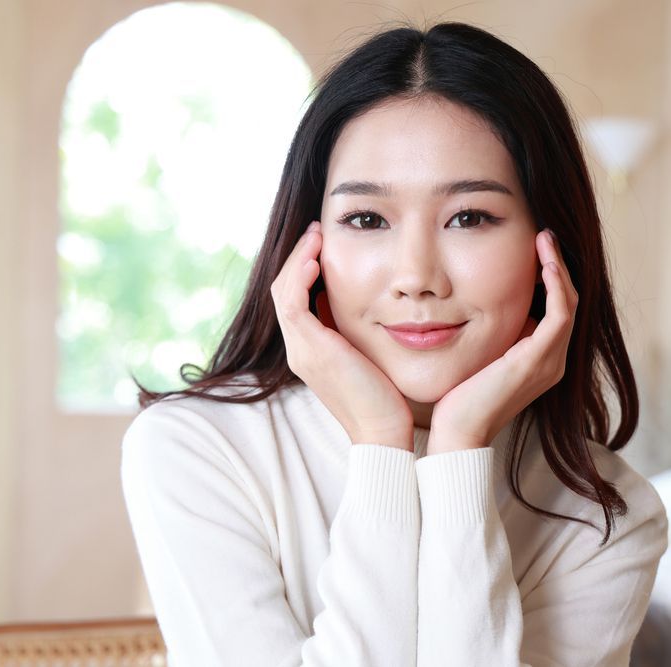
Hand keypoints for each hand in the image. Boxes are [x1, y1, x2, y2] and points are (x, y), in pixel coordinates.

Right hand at [271, 221, 414, 449]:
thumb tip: (374, 302)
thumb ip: (360, 330)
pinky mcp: (310, 350)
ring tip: (316, 235)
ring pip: (283, 292)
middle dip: (298, 257)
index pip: (294, 299)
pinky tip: (318, 258)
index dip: (303, 268)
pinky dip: (300, 277)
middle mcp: (299, 349)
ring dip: (298, 259)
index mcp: (310, 350)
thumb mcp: (369, 354)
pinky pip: (293, 303)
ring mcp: (300, 350)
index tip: (323, 244)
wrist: (384, 431)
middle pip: (283, 291)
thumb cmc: (387, 397)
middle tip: (317, 231)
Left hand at [427, 229, 577, 453]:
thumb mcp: (482, 355)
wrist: (458, 431)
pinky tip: (544, 263)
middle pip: (568, 303)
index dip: (552, 277)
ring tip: (545, 240)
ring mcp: (549, 362)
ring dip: (559, 268)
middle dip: (558, 266)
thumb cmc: (460, 397)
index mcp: (541, 360)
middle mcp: (553, 361)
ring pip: (568, 304)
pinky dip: (556, 286)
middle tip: (544, 236)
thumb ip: (495, 334)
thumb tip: (484, 303)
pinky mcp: (537, 361)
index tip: (537, 248)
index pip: (557, 310)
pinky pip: (560, 315)